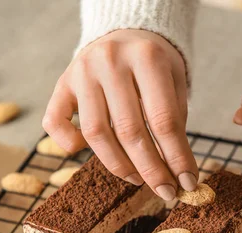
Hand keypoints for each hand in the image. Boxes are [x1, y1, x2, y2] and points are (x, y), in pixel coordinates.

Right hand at [42, 29, 197, 199]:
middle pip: (130, 131)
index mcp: (147, 57)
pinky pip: (55, 122)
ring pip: (96, 133)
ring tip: (138, 179)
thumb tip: (180, 174)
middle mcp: (110, 61)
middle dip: (151, 170)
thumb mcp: (175, 82)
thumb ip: (175, 122)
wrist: (125, 31)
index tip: (186, 183)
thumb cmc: (154, 65)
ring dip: (119, 165)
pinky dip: (68, 144)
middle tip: (166, 191)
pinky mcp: (62, 83)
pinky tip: (86, 152)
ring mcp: (82, 72)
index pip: (164, 120)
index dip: (177, 157)